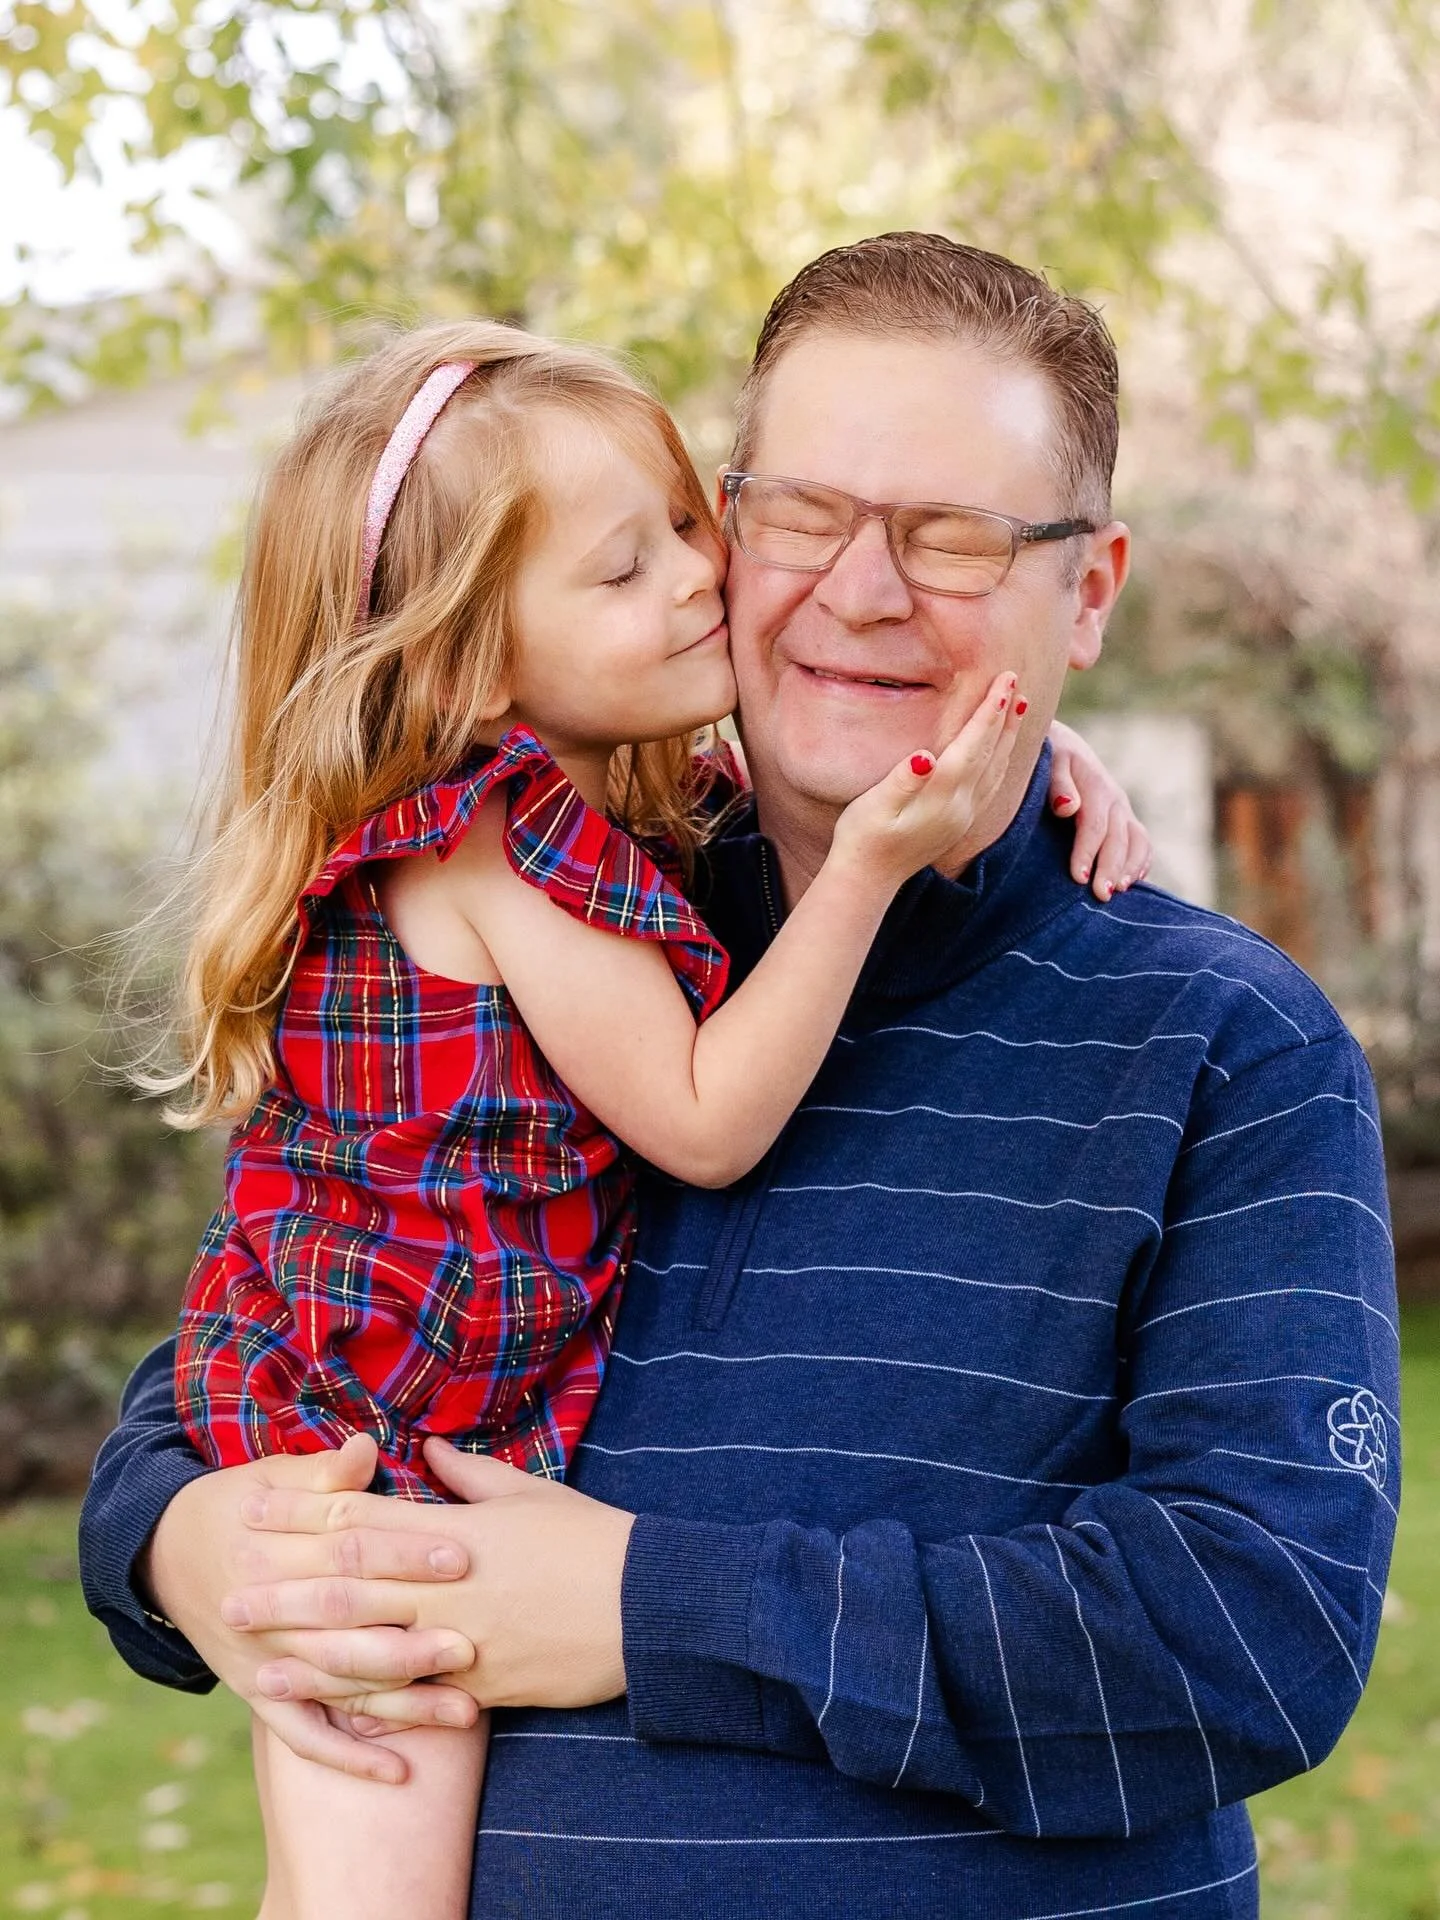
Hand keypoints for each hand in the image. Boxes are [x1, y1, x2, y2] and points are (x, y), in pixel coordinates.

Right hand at [141, 1435, 480, 1781]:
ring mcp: (263, 1660)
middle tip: (472, 1644)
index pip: (349, 1549)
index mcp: (275, 1547)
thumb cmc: (239, 1503)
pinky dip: (347, 1755)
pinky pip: (304, 1735)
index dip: (404, 1551)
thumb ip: (325, 1473)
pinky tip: (397, 1771)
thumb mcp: (273, 1477)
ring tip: (464, 1710)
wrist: (167, 1552)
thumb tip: (368, 1447)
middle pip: (348, 1625)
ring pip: (338, 1685)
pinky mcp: (258, 1693)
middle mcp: (267, 1609)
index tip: (461, 1555)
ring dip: (400, 1701)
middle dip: (412, 1636)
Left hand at [221, 1440, 634, 1713]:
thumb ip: (469, 1475)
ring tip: (256, 1664)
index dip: (305, 1511)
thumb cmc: (591, 1539)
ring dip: (306, 1659)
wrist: (647, 1607)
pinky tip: (330, 1710)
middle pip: (347, 1589)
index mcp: (453, 1532)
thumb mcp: (530, 1494)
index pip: (361, 1518)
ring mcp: (459, 1642)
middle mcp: (445, 1588)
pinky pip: (411, 1698)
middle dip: (284, 1590)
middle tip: (228, 1597)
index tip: (255, 1505)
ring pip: (367, 1653)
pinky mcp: (479, 1686)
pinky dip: (367, 1704)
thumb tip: (426, 1448)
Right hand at [830, 670, 1024, 886]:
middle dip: (1005, 716)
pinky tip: (1002, 752)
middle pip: (991, 753)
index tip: (1004, 682)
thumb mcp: (874, 807)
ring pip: (996, 769)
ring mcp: (963, 816)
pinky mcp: (960, 823)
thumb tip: (924, 758)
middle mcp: (960, 805)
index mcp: (940, 794)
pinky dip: (1001, 761)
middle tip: (1016, 681)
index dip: (989, 712)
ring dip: (1008, 737)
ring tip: (1018, 709)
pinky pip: (991, 786)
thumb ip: (902, 781)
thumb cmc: (862, 836)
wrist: (868, 878)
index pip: (972, 744)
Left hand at [1047, 719, 1152, 899]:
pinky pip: (1142, 842)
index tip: (1079, 878)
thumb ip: (1057, 784)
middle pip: (1119, 838)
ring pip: (1137, 841)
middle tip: (1101, 896)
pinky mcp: (1125, 819)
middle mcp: (1115, 799)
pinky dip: (1142, 862)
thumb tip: (1067, 807)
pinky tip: (1134, 883)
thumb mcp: (1050, 761)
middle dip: (1111, 868)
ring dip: (1131, 868)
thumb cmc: (1049, 757)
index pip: (1095, 825)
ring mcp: (1123, 810)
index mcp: (1095, 786)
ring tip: (1119, 891)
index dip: (1088, 852)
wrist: (1062, 746)